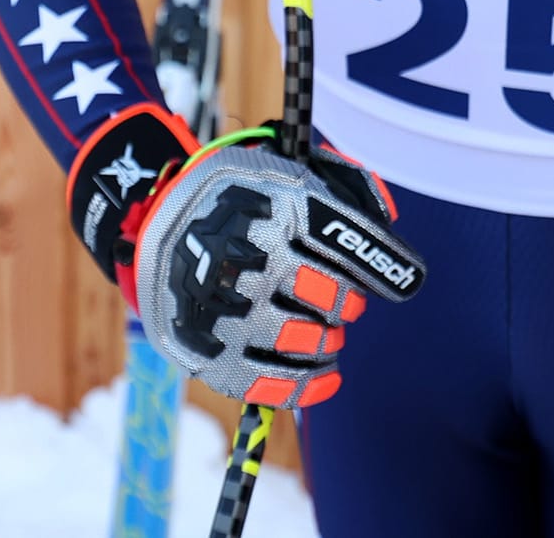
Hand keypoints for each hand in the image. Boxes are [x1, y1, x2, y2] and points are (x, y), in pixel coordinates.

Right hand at [67, 104, 423, 408]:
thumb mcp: (283, 167)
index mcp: (276, 205)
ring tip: (325, 335)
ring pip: (306, 344)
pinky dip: (306, 386)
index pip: (352, 243)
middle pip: (332, 300)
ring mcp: (228, 307)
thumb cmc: (236, 194)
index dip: (389, 266)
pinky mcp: (207, 348)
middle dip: (345, 303)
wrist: (148, 214)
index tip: (405, 281)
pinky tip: (325, 376)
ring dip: (327, 342)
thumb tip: (389, 224)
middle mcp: (253, 257)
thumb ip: (342, 188)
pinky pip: (269, 384)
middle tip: (340, 301)